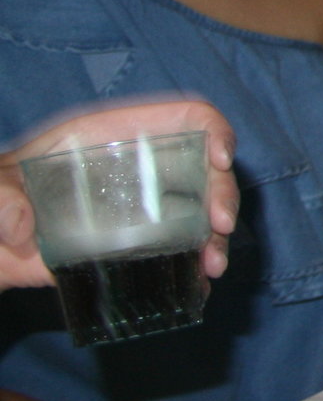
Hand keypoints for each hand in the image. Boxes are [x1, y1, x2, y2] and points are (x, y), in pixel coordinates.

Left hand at [1, 99, 239, 290]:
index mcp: (114, 136)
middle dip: (222, 193)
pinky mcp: (139, 244)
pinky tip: (200, 283)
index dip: (211, 130)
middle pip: (203, 167)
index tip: (220, 160)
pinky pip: (182, 249)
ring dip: (217, 237)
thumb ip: (0, 199)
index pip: (182, 118)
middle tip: (220, 228)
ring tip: (212, 267)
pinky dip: (198, 264)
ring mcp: (144, 208)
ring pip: (201, 211)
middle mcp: (139, 167)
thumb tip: (20, 226)